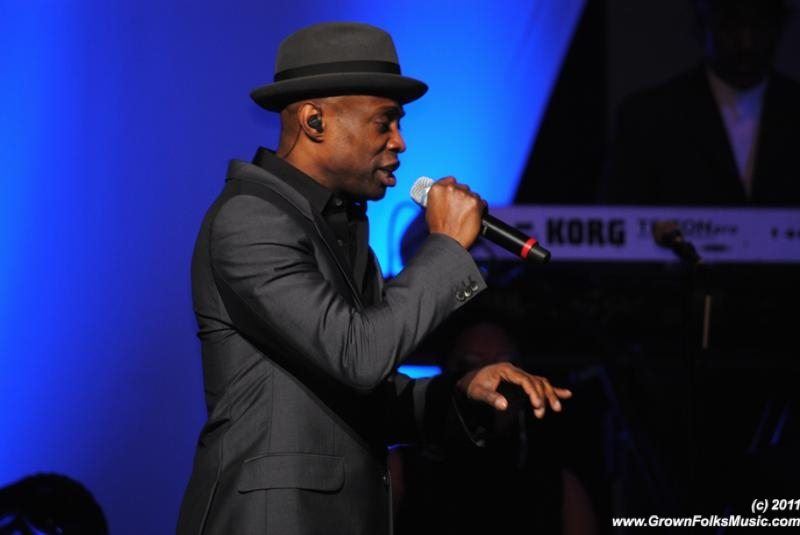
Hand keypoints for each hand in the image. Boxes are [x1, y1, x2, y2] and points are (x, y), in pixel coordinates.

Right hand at [425, 176, 485, 248]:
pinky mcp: (475, 202)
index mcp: (437, 189)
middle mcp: (450, 189)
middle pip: (463, 187)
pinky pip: (482, 202)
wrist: (448, 241)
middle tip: (460, 209)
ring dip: (471, 203)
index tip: (455, 194)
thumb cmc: (439, 230)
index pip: (450, 180)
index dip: (454, 188)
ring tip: (466, 215)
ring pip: (473, 195)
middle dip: (463, 197)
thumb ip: (439, 199)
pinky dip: (480, 209)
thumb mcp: (430, 210)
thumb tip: (445, 197)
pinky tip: (473, 217)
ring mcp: (463, 195)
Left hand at [456, 362, 571, 418]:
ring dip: (550, 394)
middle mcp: (515, 370)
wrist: (469, 382)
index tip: (537, 405)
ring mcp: (520, 375)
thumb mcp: (477, 392)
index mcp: (506, 369)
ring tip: (557, 408)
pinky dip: (553, 390)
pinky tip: (567, 394)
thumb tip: (504, 405)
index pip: (525, 379)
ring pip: (540, 382)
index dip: (533, 392)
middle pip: (536, 380)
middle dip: (542, 396)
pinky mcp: (522, 382)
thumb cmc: (473, 387)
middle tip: (541, 412)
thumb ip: (490, 397)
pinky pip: (540, 384)